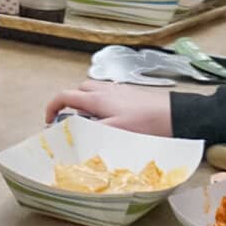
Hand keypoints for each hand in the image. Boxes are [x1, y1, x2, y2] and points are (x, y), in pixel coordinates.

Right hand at [43, 81, 173, 135]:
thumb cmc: (146, 122)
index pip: (64, 96)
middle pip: (79, 90)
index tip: (50, 120)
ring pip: (94, 91)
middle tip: (73, 121)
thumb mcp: (115, 131)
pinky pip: (108, 95)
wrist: (175, 115)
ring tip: (93, 121)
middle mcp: (105, 90)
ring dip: (87, 103)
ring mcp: (118, 90)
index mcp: (97, 98)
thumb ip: (91, 131)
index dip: (52, 107)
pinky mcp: (130, 94)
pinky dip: (103, 104)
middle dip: (71, 104)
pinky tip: (113, 119)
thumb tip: (72, 134)